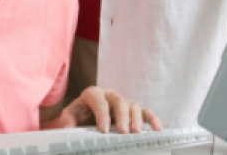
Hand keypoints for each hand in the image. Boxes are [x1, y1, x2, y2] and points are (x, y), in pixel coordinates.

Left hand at [41, 87, 160, 133]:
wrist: (85, 116)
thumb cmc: (79, 115)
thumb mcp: (70, 115)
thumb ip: (68, 118)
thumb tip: (69, 126)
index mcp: (93, 94)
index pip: (98, 100)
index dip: (102, 114)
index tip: (104, 130)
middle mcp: (110, 95)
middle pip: (119, 101)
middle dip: (122, 116)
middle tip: (123, 131)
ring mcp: (123, 102)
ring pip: (133, 105)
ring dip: (136, 118)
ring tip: (136, 132)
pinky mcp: (133, 111)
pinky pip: (145, 112)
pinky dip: (152, 119)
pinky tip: (157, 129)